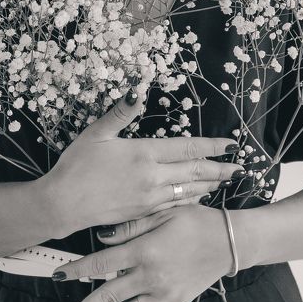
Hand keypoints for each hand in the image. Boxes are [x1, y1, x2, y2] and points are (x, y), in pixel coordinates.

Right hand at [38, 88, 242, 234]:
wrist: (62, 204)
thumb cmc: (76, 166)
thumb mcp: (96, 133)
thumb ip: (120, 112)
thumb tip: (136, 88)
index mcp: (144, 153)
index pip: (187, 148)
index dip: (211, 146)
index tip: (230, 144)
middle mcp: (153, 177)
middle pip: (195, 172)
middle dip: (219, 169)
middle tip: (239, 168)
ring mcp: (150, 198)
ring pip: (188, 192)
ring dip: (209, 186)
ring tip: (224, 182)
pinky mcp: (143, 213)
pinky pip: (174, 206)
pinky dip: (190, 201)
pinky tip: (197, 199)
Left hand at [54, 204, 235, 301]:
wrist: (228, 241)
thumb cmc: (196, 221)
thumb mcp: (162, 213)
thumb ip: (131, 226)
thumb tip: (101, 236)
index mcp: (144, 250)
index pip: (102, 263)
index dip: (77, 270)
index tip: (57, 276)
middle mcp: (150, 276)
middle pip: (108, 296)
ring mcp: (162, 294)